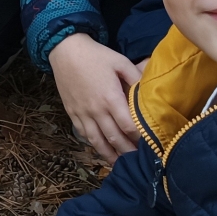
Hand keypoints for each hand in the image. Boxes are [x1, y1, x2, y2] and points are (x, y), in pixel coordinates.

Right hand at [50, 33, 141, 159]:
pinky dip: (94, 145)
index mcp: (111, 98)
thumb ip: (136, 77)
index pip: (128, 125)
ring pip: (97, 141)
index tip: (150, 143)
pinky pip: (84, 134)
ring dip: (110, 155)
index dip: (140, 137)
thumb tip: (151, 90)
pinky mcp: (72, 113)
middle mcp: (96, 110)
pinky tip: (102, 150)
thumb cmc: (96, 55)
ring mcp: (82, 114)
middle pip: (115, 138)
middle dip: (128, 151)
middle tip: (139, 160)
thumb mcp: (120, 62)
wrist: (65, 51)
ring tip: (120, 164)